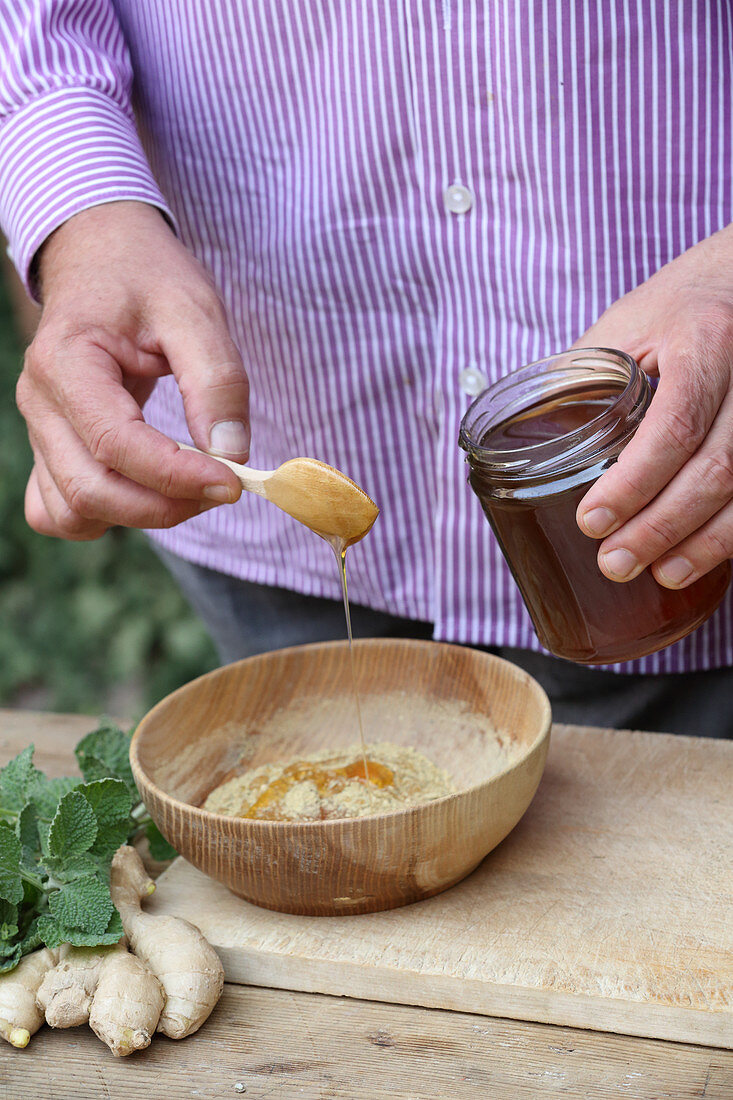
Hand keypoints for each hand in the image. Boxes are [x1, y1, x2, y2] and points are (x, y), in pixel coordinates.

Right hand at [16, 201, 246, 539]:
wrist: (101, 254)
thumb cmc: (147, 276)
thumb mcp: (195, 311)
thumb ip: (216, 382)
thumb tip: (232, 455)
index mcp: (67, 361)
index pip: (116, 444)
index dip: (177, 475)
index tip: (233, 481)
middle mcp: (40, 401)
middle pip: (90, 489)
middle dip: (165, 505)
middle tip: (223, 486)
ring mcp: (38, 429)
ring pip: (73, 511)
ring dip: (138, 516)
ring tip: (190, 486)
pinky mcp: (48, 447)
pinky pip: (58, 510)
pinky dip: (103, 517)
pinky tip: (147, 492)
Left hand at [575, 224, 732, 588]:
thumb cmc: (675, 307)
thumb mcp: (622, 326)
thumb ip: (582, 378)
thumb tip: (519, 437)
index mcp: (703, 341)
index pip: (675, 423)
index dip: (634, 481)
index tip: (592, 520)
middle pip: (716, 466)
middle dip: (661, 525)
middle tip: (613, 562)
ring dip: (702, 542)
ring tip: (657, 573)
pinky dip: (727, 534)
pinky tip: (695, 558)